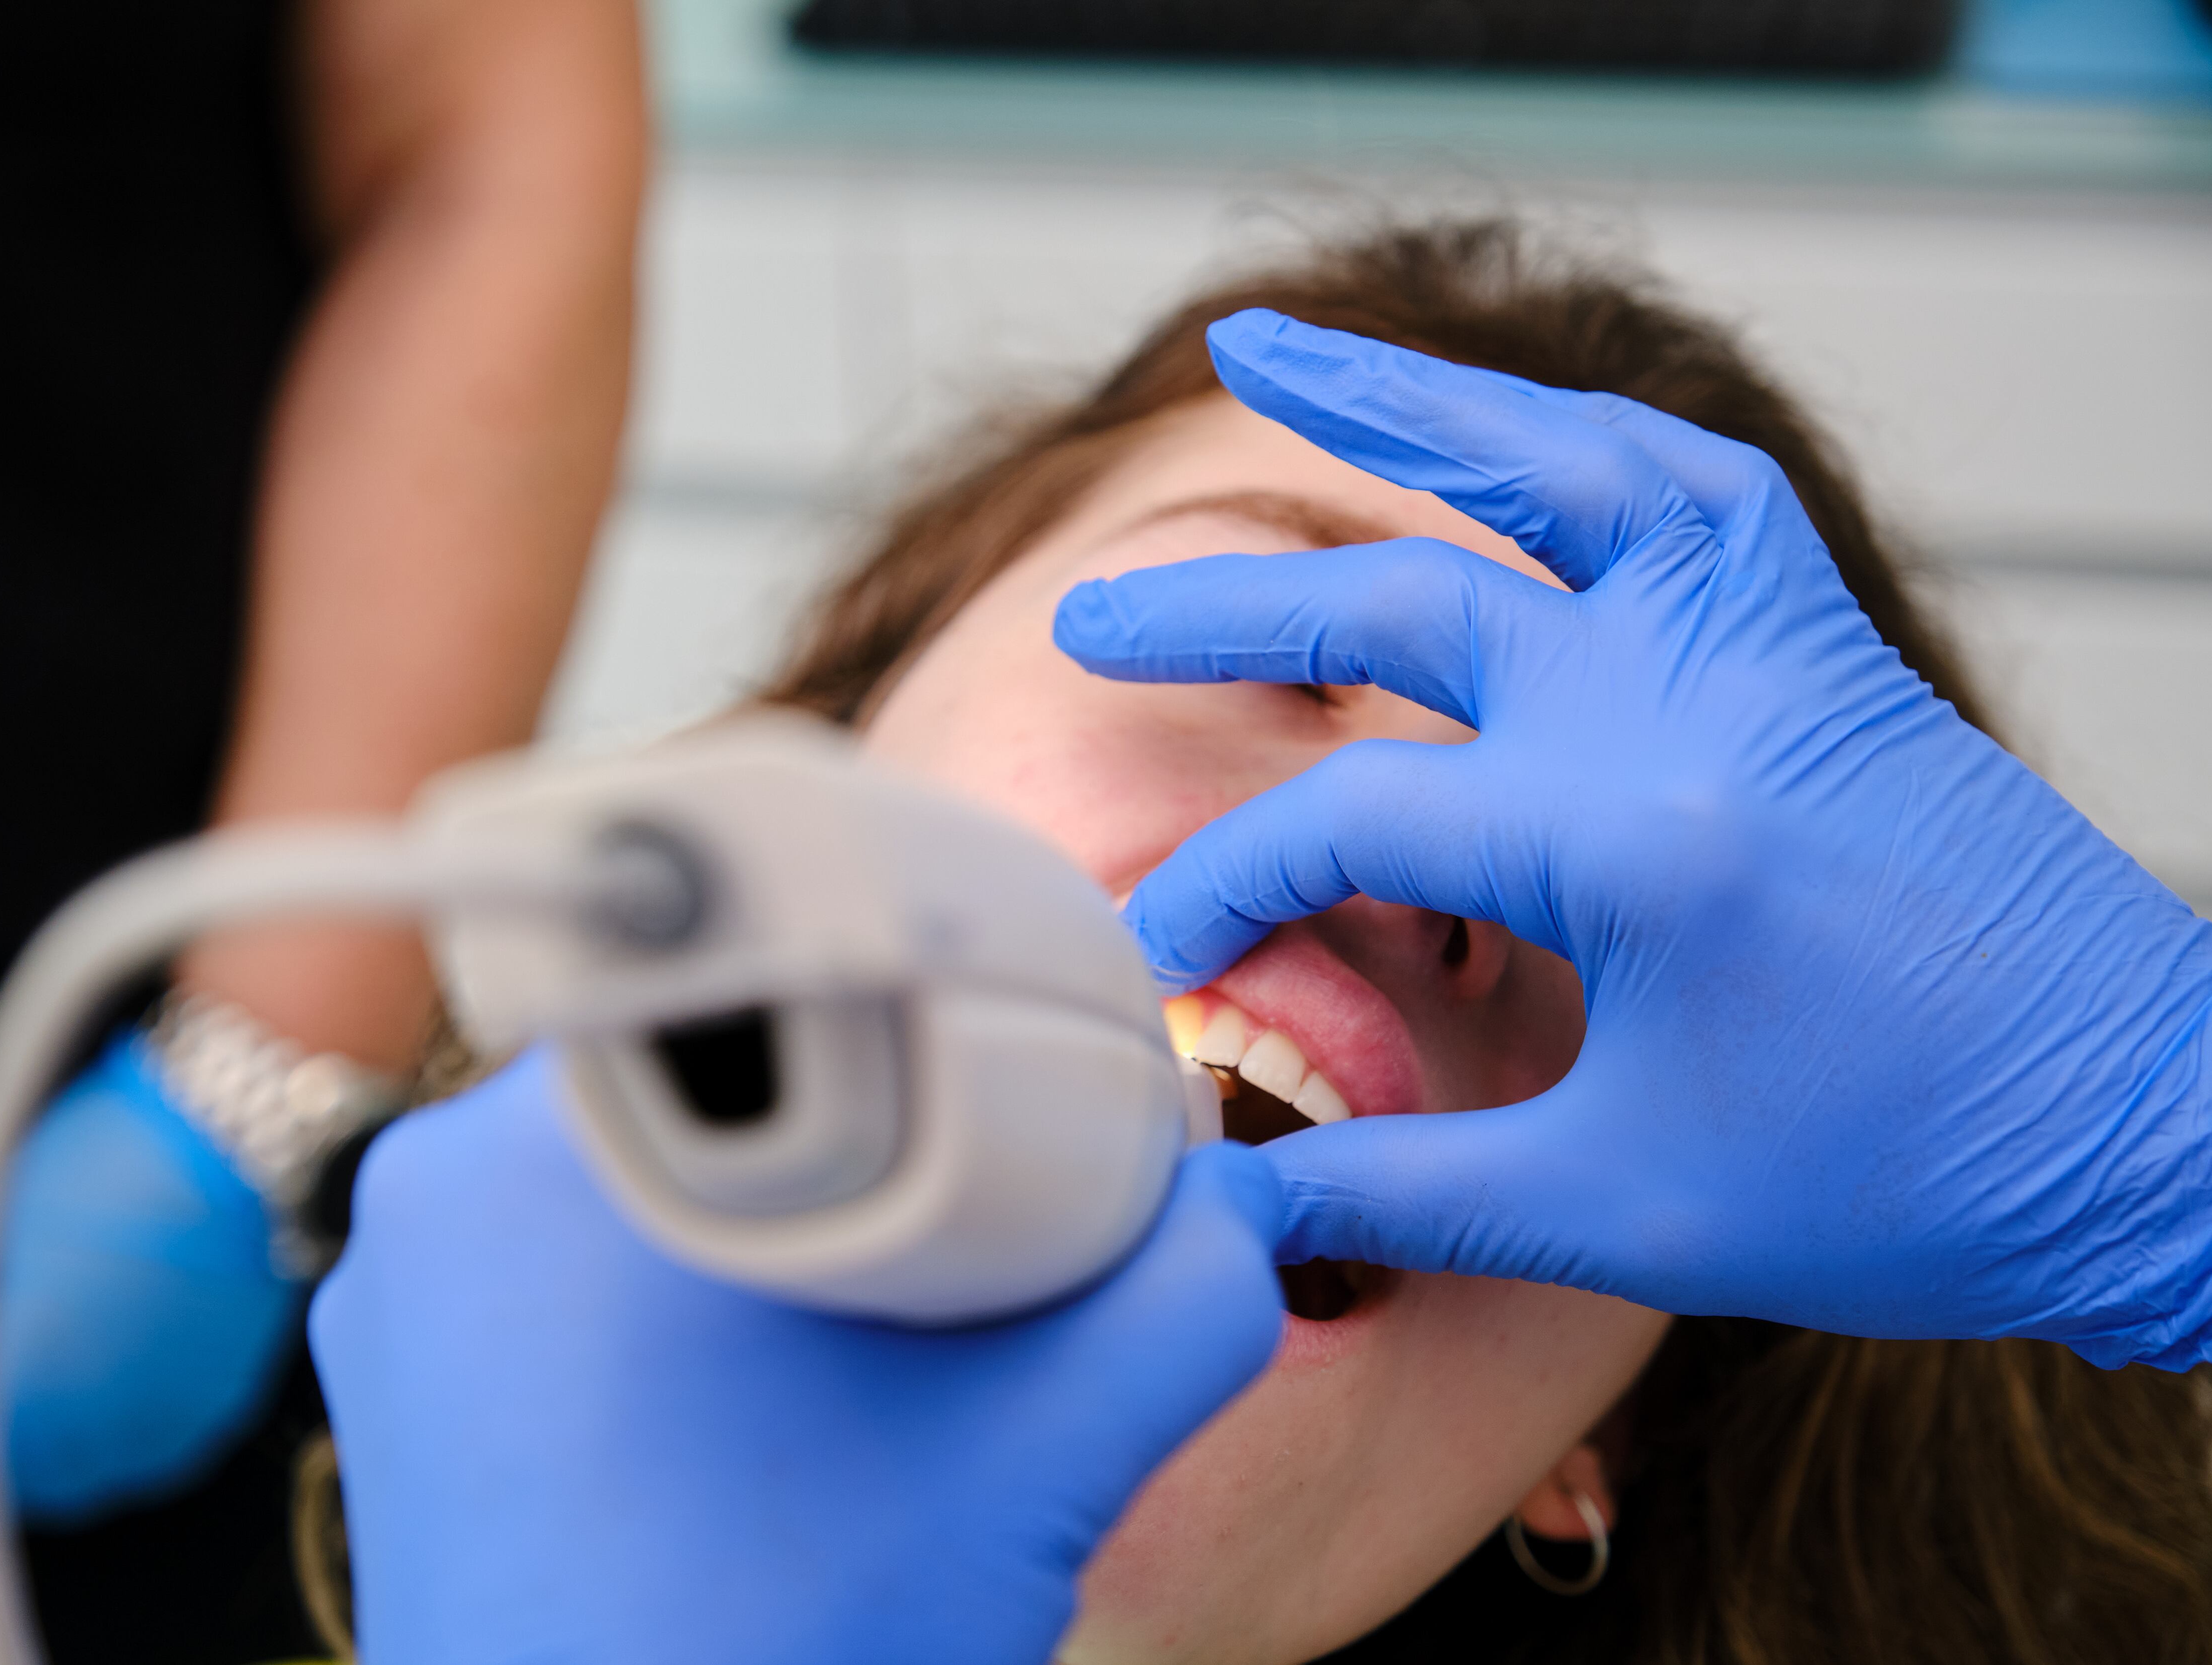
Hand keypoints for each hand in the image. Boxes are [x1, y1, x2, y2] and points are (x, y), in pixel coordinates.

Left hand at [0, 1031, 301, 1528]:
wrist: (245, 1141)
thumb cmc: (103, 1168)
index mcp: (10, 1405)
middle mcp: (90, 1443)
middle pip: (1, 1485)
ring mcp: (165, 1430)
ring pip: (83, 1473)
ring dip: (61, 1431)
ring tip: (67, 1347)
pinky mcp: (222, 1408)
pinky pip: (150, 1442)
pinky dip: (128, 1409)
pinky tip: (129, 1342)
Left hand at [310, 1047, 1283, 1664]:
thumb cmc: (783, 1655)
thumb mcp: (1039, 1455)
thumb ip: (1180, 1287)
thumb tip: (1229, 1190)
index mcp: (557, 1140)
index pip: (769, 983)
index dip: (900, 1018)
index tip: (971, 1083)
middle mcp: (439, 1188)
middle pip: (703, 1084)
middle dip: (832, 1148)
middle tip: (924, 1260)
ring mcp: (399, 1298)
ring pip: (631, 1182)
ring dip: (747, 1232)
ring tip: (838, 1368)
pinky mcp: (395, 1391)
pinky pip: (556, 1280)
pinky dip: (657, 1314)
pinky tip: (744, 1422)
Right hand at [1052, 308, 2211, 1369]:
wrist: (2152, 1142)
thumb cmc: (1909, 1186)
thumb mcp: (1625, 1213)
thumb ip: (1404, 1194)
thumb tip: (1233, 1211)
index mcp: (1636, 839)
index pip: (1349, 822)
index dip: (1220, 890)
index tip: (1151, 958)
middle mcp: (1695, 702)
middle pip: (1401, 608)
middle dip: (1223, 615)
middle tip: (1087, 624)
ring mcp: (1767, 651)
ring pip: (1549, 468)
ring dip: (1398, 407)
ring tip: (1267, 346)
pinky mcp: (1820, 652)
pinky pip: (1691, 492)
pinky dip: (1582, 442)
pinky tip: (1505, 432)